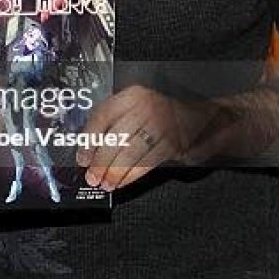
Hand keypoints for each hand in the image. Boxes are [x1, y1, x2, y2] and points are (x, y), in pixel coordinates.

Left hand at [75, 85, 216, 190]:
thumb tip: (88, 150)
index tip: (82, 158)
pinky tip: (122, 182)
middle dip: (101, 161)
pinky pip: (147, 162)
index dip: (89, 139)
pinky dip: (132, 175)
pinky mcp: (173, 144)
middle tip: (92, 176)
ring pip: (131, 152)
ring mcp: (162, 124)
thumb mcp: (134, 108)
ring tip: (106, 183)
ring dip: (115, 172)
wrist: (196, 118)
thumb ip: (113, 122)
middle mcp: (146, 106)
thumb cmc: (157, 114)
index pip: (103, 115)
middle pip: (117, 136)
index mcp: (132, 95)